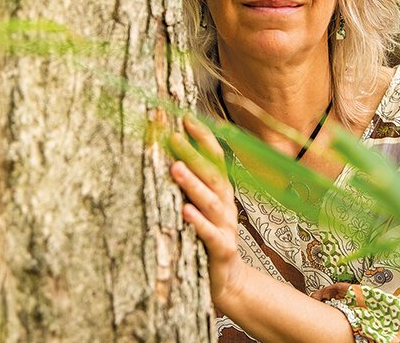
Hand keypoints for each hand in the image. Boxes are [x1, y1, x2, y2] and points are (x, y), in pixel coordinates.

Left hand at [168, 113, 246, 305]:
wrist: (228, 282)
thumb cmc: (209, 240)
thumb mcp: (202, 209)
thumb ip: (192, 185)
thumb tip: (170, 153)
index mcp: (222, 193)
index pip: (215, 159)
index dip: (202, 138)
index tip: (185, 117)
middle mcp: (227, 206)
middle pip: (213, 175)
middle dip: (194, 154)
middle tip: (173, 136)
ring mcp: (226, 228)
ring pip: (211, 202)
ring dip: (193, 184)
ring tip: (175, 168)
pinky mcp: (222, 251)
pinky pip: (210, 235)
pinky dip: (199, 222)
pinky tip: (185, 212)